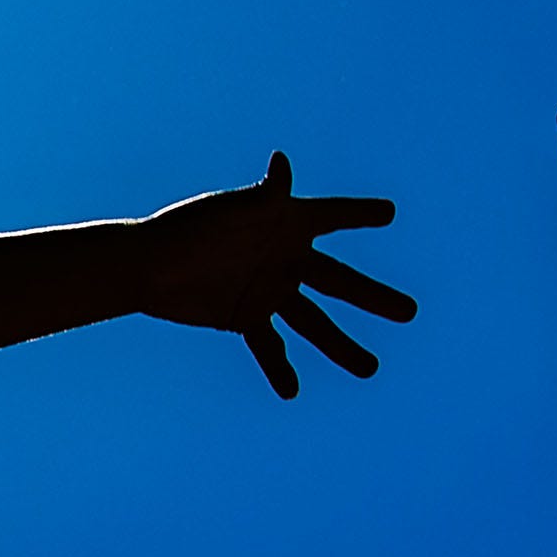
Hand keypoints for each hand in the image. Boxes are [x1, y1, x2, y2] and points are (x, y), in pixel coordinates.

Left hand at [136, 153, 415, 397]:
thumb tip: (282, 165)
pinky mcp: (245, 317)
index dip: (359, 212)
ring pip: (314, 322)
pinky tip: (291, 391)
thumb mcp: (229, 211)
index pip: (333, 215)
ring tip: (370, 369)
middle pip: (339, 281)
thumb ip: (263, 195)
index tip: (389, 212)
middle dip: (374, 297)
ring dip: (341, 346)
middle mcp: (285, 258)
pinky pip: (269, 346)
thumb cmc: (187, 228)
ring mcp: (268, 290)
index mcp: (285, 224)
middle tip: (411, 312)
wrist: (145, 265)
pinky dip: (279, 367)